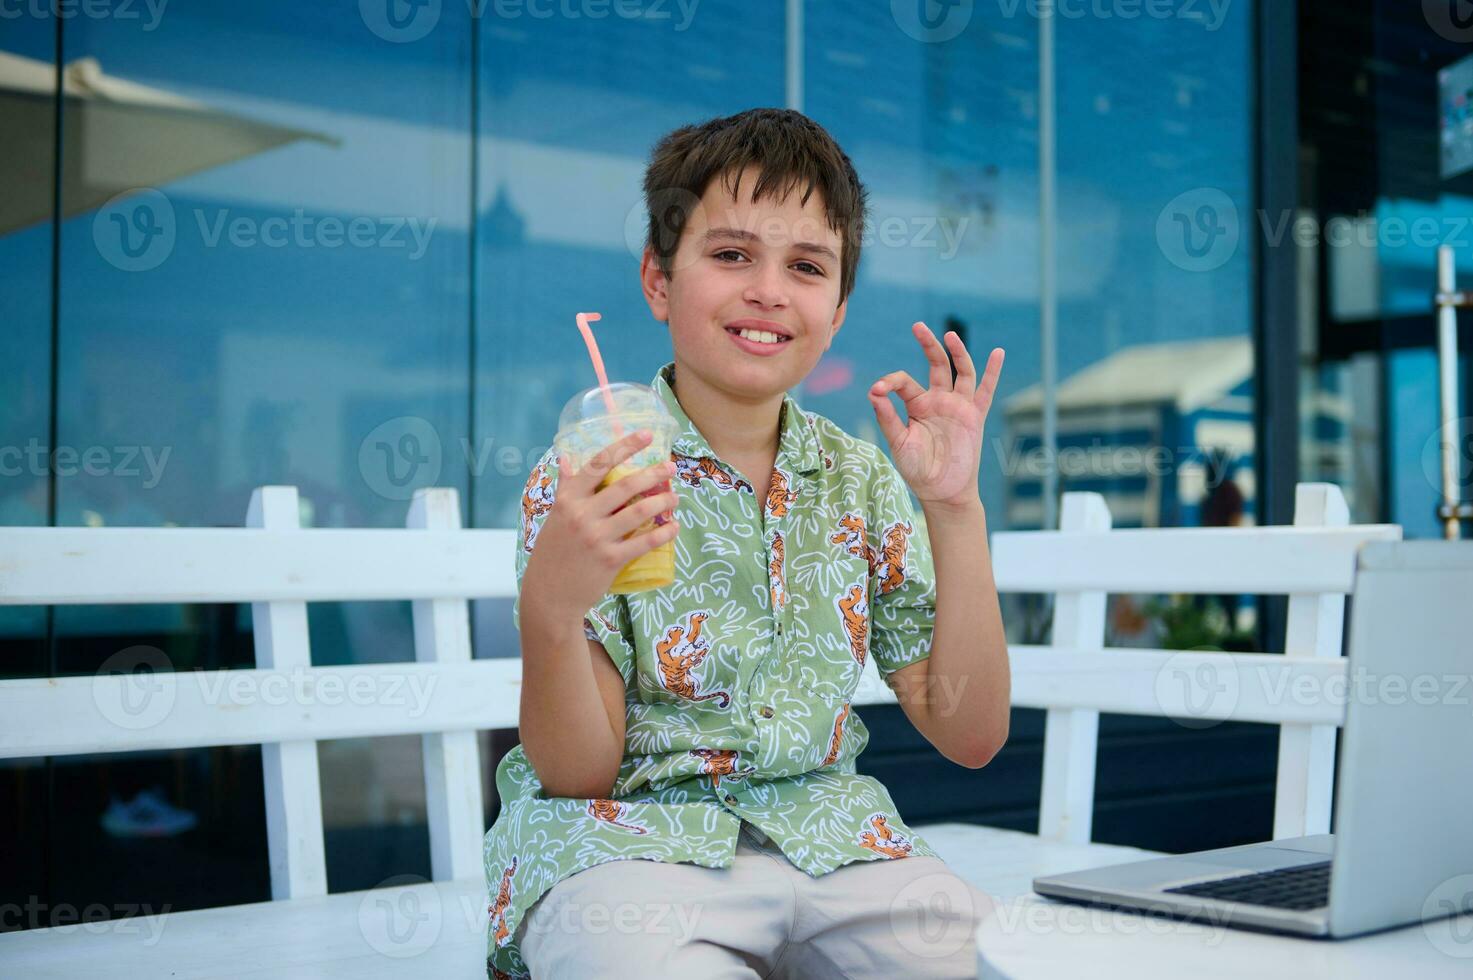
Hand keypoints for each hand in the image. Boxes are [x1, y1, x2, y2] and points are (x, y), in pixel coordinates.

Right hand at [521, 429, 678, 622]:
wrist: (548, 594)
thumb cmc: (553, 552)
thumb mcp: (554, 516)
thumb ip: (565, 487)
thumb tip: (564, 458)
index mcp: (568, 499)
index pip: (598, 464)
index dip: (624, 446)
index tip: (646, 435)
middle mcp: (581, 514)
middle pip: (624, 486)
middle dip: (653, 474)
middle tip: (671, 467)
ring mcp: (596, 537)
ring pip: (638, 512)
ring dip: (662, 502)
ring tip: (675, 498)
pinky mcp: (610, 560)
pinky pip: (643, 542)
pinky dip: (663, 533)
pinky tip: (674, 527)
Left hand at [868, 322, 1003, 508]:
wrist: (942, 491)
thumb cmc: (917, 469)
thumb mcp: (898, 442)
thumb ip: (888, 417)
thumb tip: (873, 392)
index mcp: (917, 405)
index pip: (904, 381)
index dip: (890, 382)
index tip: (878, 390)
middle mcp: (938, 400)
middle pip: (936, 364)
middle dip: (928, 345)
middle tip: (917, 326)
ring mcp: (958, 406)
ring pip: (961, 372)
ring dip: (957, 352)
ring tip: (949, 335)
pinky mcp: (975, 417)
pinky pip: (986, 391)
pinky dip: (992, 372)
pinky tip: (997, 353)